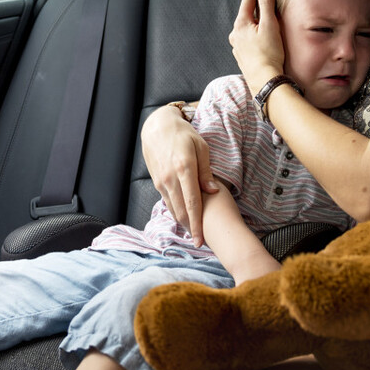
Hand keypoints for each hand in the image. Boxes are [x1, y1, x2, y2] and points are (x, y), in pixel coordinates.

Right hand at [141, 106, 219, 241]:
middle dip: (190, 229)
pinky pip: (167, 202)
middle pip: (181, 211)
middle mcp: (170, 178)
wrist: (157, 127)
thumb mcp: (201, 147)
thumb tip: (212, 191)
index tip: (202, 240)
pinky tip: (184, 218)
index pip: (193, 203)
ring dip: (183, 223)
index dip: (198, 224)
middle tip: (201, 241)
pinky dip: (176, 212)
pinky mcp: (157, 182)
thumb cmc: (183, 134)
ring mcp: (161, 181)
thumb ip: (206, 171)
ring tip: (194, 233)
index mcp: (184, 168)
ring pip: (172, 209)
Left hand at [228, 0, 284, 92]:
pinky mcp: (243, 55)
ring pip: (247, 25)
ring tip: (263, 12)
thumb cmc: (269, 54)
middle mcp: (235, 34)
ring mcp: (237, 45)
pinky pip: (248, 37)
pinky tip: (260, 34)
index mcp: (241, 24)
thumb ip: (266, 4)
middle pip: (246, 11)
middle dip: (254, 0)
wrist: (265, 81)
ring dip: (255, 17)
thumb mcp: (270, 25)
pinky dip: (255, 31)